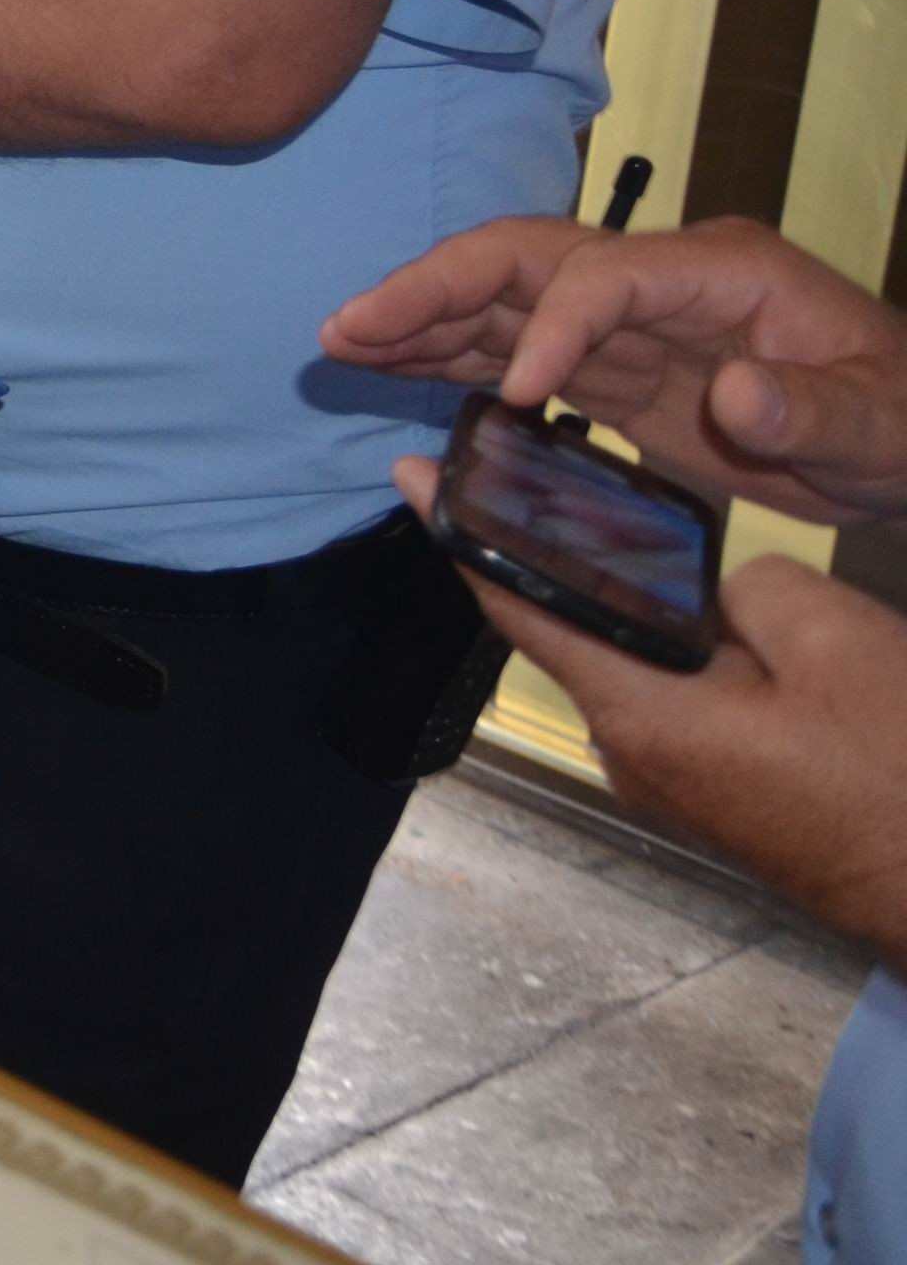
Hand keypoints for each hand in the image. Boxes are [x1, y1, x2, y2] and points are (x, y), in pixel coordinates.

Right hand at [327, 218, 906, 525]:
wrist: (905, 444)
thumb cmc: (905, 421)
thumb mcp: (883, 424)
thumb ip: (815, 409)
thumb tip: (738, 393)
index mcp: (720, 272)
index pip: (607, 274)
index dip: (557, 326)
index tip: (526, 395)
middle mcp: (657, 283)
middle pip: (525, 261)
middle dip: (434, 288)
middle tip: (350, 326)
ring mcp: (627, 325)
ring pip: (504, 303)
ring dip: (421, 321)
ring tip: (341, 345)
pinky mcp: (612, 373)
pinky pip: (514, 354)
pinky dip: (449, 361)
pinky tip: (390, 373)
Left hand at [402, 462, 906, 969]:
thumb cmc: (905, 774)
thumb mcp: (837, 643)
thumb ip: (751, 588)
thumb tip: (721, 596)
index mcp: (640, 716)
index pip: (520, 607)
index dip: (459, 534)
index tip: (408, 473)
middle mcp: (635, 755)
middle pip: (580, 630)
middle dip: (574, 553)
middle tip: (567, 468)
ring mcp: (679, 785)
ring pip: (645, 665)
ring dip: (651, 605)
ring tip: (664, 530)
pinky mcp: (723, 796)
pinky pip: (687, 701)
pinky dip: (694, 653)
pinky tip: (732, 617)